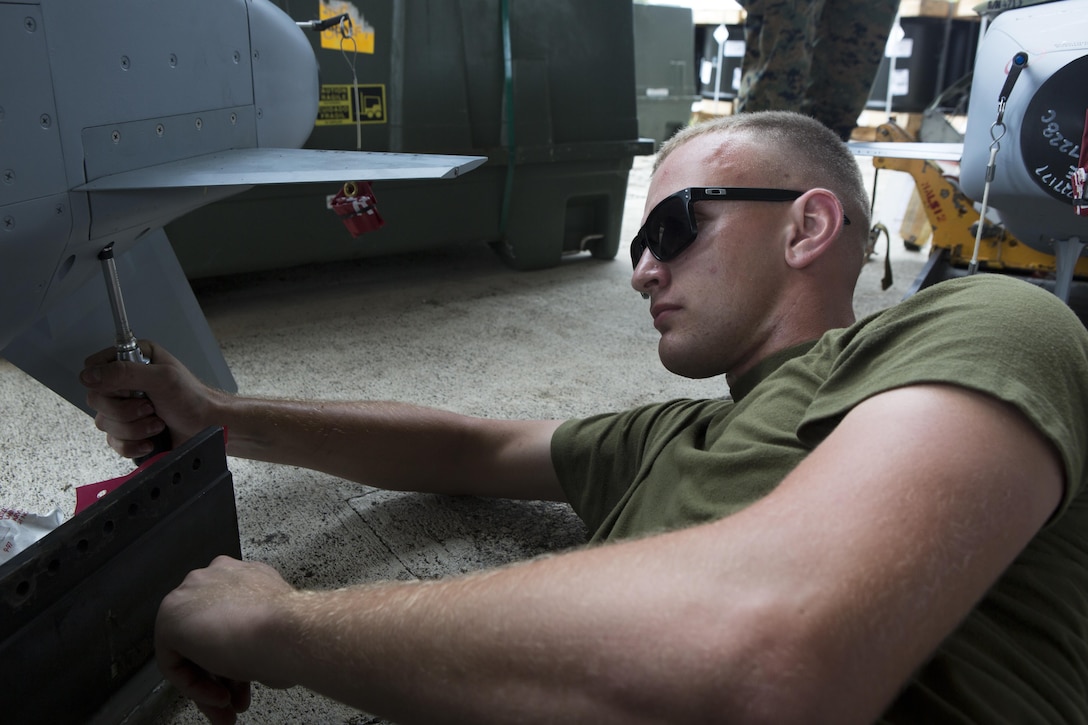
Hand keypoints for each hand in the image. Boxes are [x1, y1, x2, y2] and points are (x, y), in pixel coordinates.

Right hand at [81, 342, 224, 458]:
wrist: (207, 428)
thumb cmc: (192, 399)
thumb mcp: (162, 378)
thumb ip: (125, 373)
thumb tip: (88, 375)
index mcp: (134, 360)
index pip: (95, 367)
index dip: (106, 382)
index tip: (127, 390)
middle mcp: (126, 382)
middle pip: (96, 398)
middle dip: (125, 411)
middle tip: (150, 408)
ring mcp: (125, 408)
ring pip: (104, 422)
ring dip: (134, 428)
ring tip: (157, 423)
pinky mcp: (128, 431)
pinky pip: (113, 441)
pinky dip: (133, 444)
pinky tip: (151, 440)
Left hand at [155, 556, 298, 723]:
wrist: (284, 630)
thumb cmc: (291, 631)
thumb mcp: (274, 632)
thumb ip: (255, 638)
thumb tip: (253, 660)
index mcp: (245, 575)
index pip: (230, 620)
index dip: (238, 657)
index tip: (249, 681)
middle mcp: (216, 577)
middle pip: (209, 635)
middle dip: (223, 675)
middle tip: (235, 699)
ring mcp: (192, 593)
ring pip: (192, 650)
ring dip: (210, 684)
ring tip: (228, 709)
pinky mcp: (170, 616)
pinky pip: (175, 660)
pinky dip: (193, 684)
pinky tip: (218, 696)